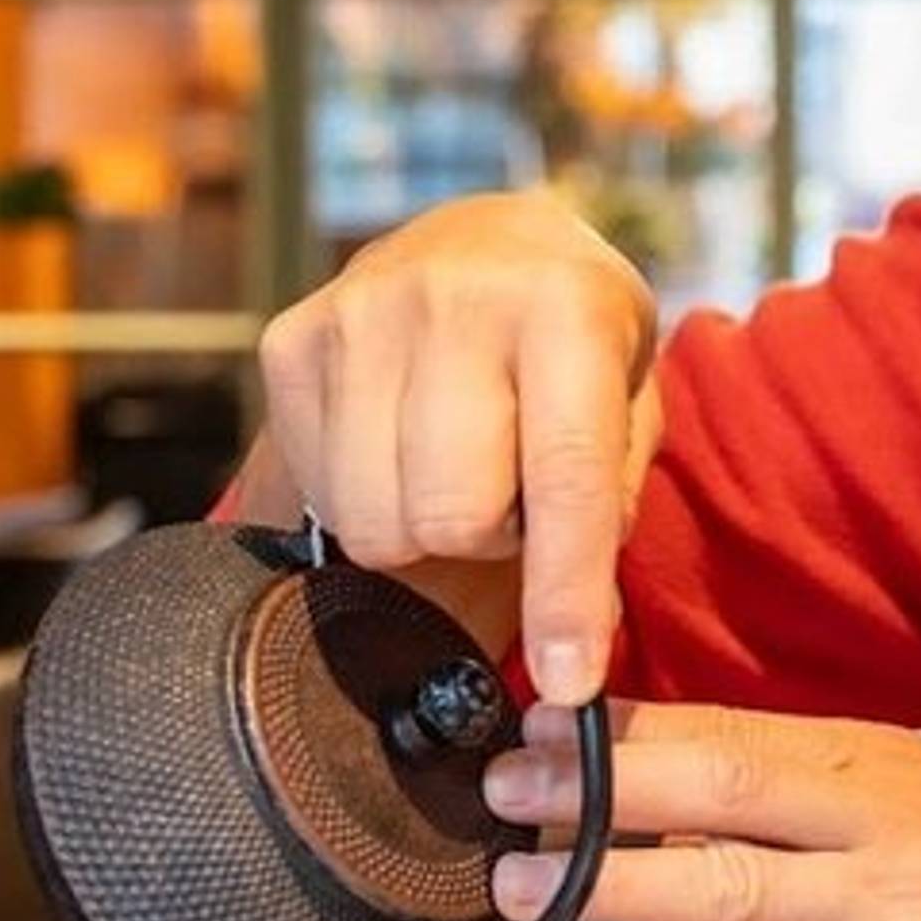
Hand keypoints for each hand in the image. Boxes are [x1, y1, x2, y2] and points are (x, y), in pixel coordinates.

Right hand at [254, 190, 660, 701]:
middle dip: (488, 539)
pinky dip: (365, 498)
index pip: (564, 478)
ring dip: (422, 526)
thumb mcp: (628, 398)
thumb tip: (576, 641)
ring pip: (376, 518)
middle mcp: (456, 301)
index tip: (568, 682)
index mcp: (565, 309)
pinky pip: (320, 492)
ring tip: (454, 465)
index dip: (564, 593)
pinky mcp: (292, 340)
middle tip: (507, 495)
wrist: (483, 238)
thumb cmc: (571, 339)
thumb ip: (612, 506)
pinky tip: (397, 446)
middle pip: (451, 515)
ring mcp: (360, 315)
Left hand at [479, 700, 920, 920]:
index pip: (727, 726)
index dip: (620, 730)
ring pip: (719, 889)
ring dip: (607, 890)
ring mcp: (880, 910)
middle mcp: (874, 820)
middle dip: (592, 788)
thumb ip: (825, 803)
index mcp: (876, 761)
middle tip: (500, 791)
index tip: (534, 726)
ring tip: (521, 894)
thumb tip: (699, 800)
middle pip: (710, 785)